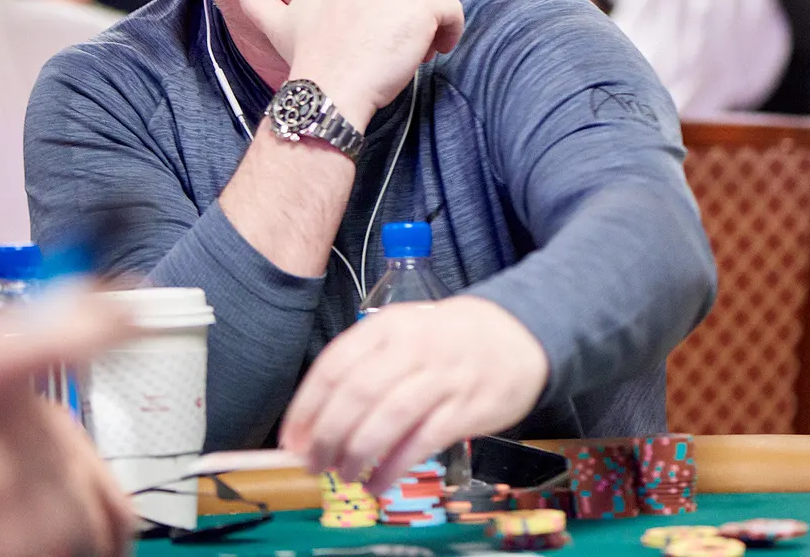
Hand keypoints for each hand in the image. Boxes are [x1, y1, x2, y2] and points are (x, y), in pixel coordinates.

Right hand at [227, 0, 463, 127]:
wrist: (329, 85)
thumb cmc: (307, 57)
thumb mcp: (276, 21)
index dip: (386, 7)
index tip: (375, 34)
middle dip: (408, 16)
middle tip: (391, 48)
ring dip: (428, 26)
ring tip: (409, 53)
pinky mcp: (427, 4)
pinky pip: (454, 12)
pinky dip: (450, 34)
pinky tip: (431, 52)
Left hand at [280, 296, 548, 492]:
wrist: (518, 335)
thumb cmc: (449, 339)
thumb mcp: (404, 332)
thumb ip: (365, 366)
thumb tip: (316, 421)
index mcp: (388, 326)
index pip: (335, 366)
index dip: (307, 407)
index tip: (291, 439)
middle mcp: (413, 347)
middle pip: (357, 395)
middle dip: (326, 436)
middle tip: (312, 464)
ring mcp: (442, 377)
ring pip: (387, 418)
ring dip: (357, 453)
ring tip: (342, 475)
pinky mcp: (467, 407)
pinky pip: (421, 441)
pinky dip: (393, 467)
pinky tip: (377, 483)